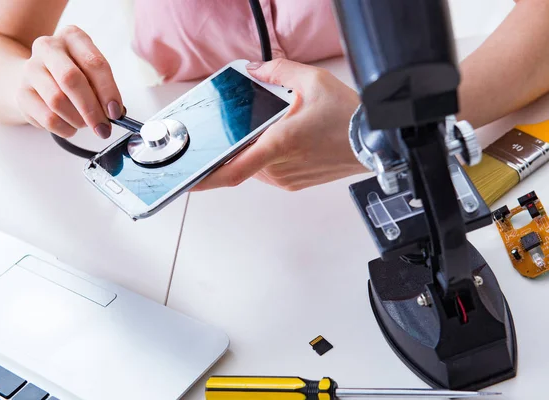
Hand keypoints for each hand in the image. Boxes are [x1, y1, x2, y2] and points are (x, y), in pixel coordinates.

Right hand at [16, 25, 122, 137]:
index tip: (115, 112)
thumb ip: (102, 89)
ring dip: (77, 120)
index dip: (108, 91)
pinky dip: (65, 128)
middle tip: (103, 128)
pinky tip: (70, 127)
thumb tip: (114, 112)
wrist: (34, 79)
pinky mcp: (21, 93)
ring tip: (85, 124)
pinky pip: (47, 118)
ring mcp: (31, 69)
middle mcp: (48, 47)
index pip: (94, 63)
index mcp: (72, 37)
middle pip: (71, 79)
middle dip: (92, 109)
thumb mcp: (90, 73)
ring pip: (57, 101)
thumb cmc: (72, 76)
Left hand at [193, 59, 365, 191]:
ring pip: (254, 164)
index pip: (233, 169)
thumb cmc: (347, 117)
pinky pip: (268, 170)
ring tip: (278, 128)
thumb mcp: (311, 80)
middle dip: (239, 142)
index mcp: (278, 144)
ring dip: (255, 148)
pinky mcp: (293, 183)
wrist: (373, 141)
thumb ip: (276, 71)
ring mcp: (286, 178)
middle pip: (241, 159)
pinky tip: (286, 139)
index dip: (207, 178)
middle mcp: (279, 167)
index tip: (189, 179)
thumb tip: (255, 71)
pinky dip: (267, 155)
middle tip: (252, 125)